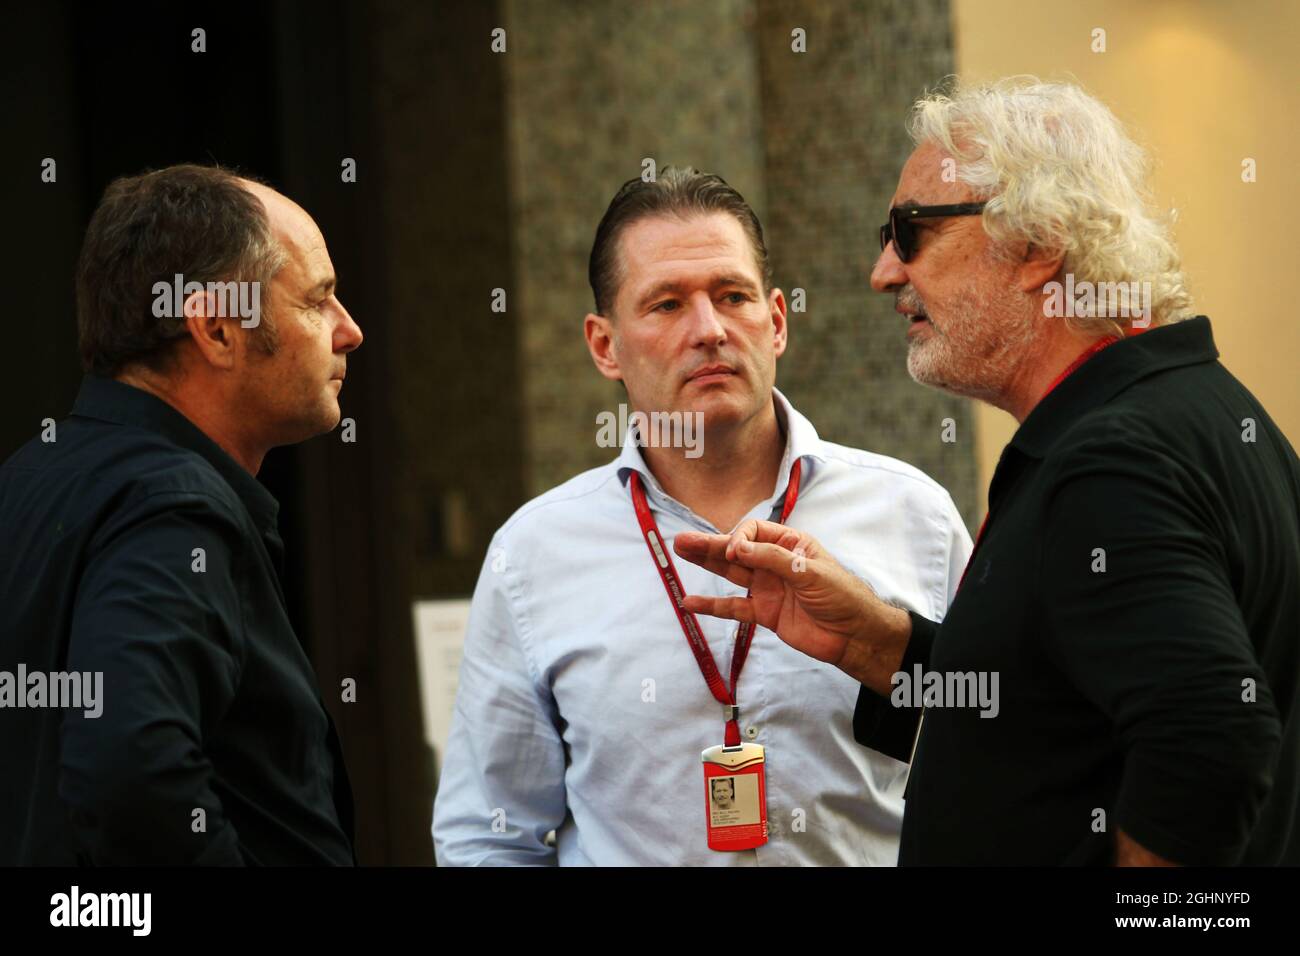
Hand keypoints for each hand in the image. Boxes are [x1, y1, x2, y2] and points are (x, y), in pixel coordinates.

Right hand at [672, 519, 911, 693]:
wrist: (854, 635)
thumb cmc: (842, 595)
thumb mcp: (810, 571)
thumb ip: (772, 560)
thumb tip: (737, 548)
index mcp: (790, 544)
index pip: (754, 531)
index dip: (739, 539)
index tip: (734, 552)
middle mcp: (775, 563)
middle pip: (736, 550)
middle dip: (709, 545)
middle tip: (681, 541)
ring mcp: (768, 587)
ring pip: (730, 573)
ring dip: (706, 565)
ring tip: (680, 553)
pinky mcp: (764, 613)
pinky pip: (734, 607)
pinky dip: (713, 606)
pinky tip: (691, 603)